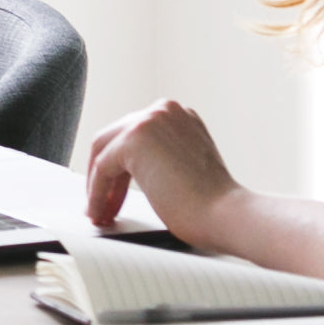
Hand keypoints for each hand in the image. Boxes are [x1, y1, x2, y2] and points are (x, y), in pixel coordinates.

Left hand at [83, 98, 243, 240]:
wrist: (226, 214)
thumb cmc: (212, 205)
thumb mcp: (184, 168)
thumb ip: (161, 158)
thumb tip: (128, 172)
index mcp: (179, 115)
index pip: (135, 136)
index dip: (119, 168)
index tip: (114, 194)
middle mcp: (164, 109)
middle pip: (115, 139)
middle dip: (105, 177)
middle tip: (102, 206)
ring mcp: (149, 119)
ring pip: (104, 152)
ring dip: (98, 186)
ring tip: (99, 213)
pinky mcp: (135, 138)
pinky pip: (102, 168)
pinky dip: (97, 193)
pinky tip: (99, 213)